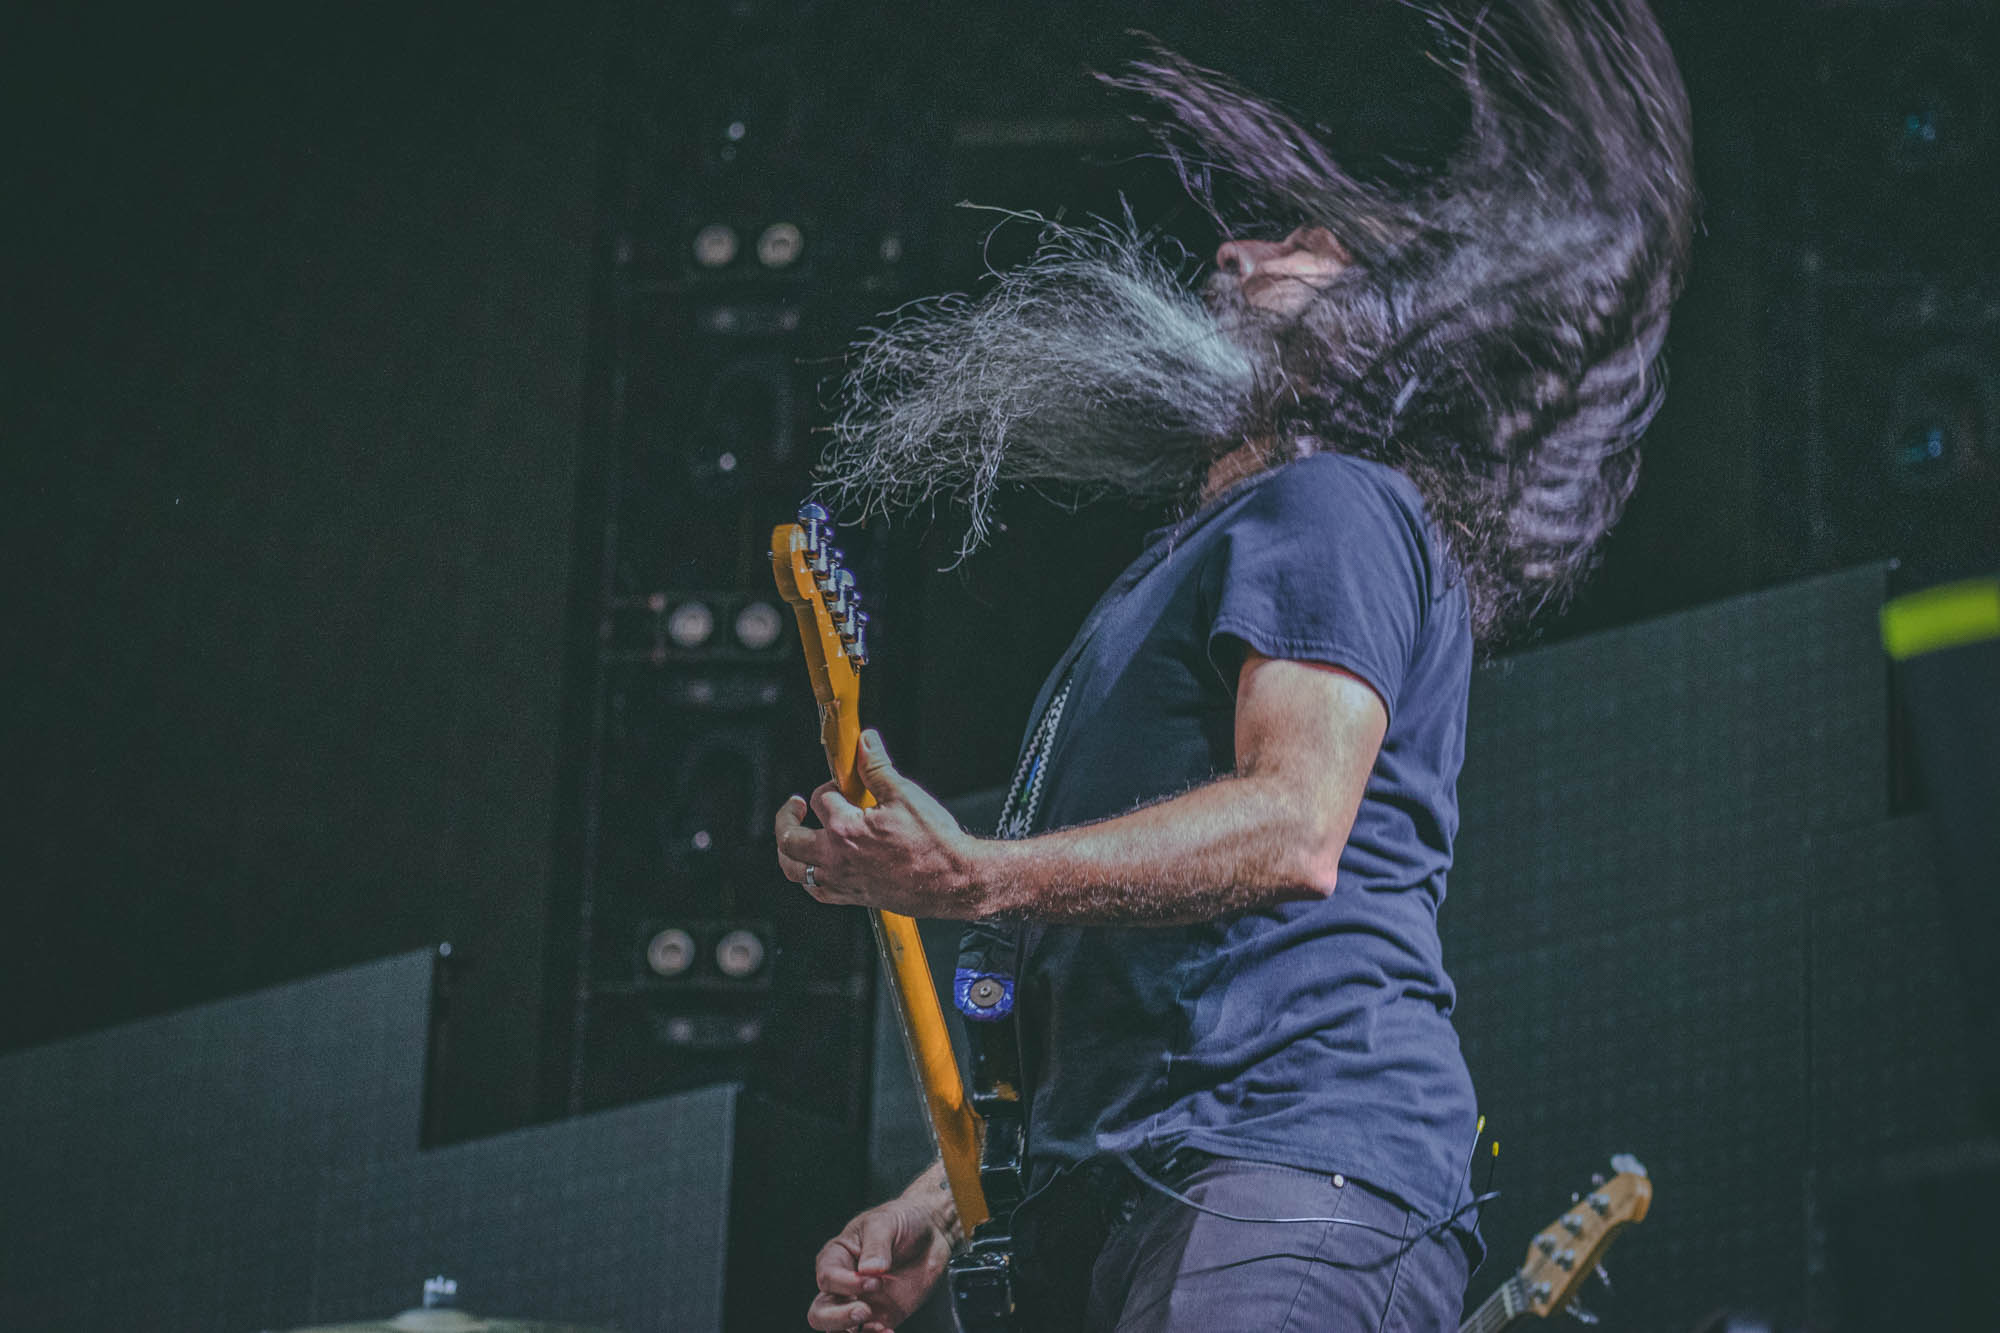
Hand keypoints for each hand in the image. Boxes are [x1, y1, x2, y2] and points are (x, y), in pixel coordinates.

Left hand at [774, 730, 986, 918]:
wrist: (952, 880)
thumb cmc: (932, 842)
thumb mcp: (904, 795)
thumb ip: (877, 767)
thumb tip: (865, 742)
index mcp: (845, 829)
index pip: (821, 798)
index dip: (831, 785)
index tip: (843, 784)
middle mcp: (836, 858)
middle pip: (790, 838)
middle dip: (788, 817)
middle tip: (795, 805)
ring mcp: (842, 880)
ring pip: (795, 869)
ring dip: (788, 851)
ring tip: (793, 835)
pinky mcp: (852, 896)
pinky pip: (816, 891)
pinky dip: (808, 877)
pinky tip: (814, 866)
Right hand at [807, 1194, 952, 1331]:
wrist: (933, 1231)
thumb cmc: (903, 1219)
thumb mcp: (885, 1222)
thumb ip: (876, 1245)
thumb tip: (869, 1269)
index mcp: (838, 1256)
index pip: (827, 1278)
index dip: (845, 1283)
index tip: (872, 1279)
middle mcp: (845, 1283)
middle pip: (821, 1311)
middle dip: (837, 1317)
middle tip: (863, 1310)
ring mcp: (863, 1302)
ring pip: (839, 1329)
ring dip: (853, 1331)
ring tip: (879, 1325)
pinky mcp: (883, 1316)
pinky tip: (888, 1331)